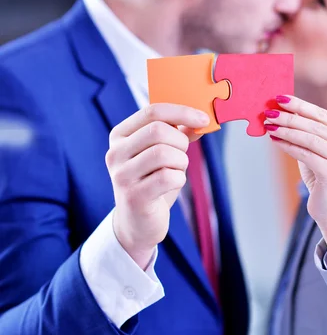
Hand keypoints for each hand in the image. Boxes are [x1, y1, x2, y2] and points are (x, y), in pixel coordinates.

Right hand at [106, 103, 208, 268]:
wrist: (137, 223)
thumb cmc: (152, 182)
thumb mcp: (163, 153)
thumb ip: (178, 133)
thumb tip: (200, 119)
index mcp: (120, 135)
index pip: (152, 111)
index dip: (182, 112)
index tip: (204, 118)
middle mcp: (115, 153)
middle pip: (158, 130)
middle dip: (181, 141)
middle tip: (183, 154)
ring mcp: (121, 175)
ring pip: (164, 153)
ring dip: (180, 161)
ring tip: (176, 171)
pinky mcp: (133, 196)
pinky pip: (167, 177)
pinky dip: (178, 179)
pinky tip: (171, 185)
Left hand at [265, 96, 326, 264]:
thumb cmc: (321, 175)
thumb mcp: (316, 148)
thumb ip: (306, 130)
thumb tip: (283, 109)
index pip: (322, 115)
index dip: (300, 105)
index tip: (280, 98)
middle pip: (315, 125)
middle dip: (289, 117)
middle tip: (269, 112)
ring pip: (310, 139)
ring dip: (286, 130)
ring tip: (269, 125)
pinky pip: (306, 154)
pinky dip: (288, 145)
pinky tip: (274, 140)